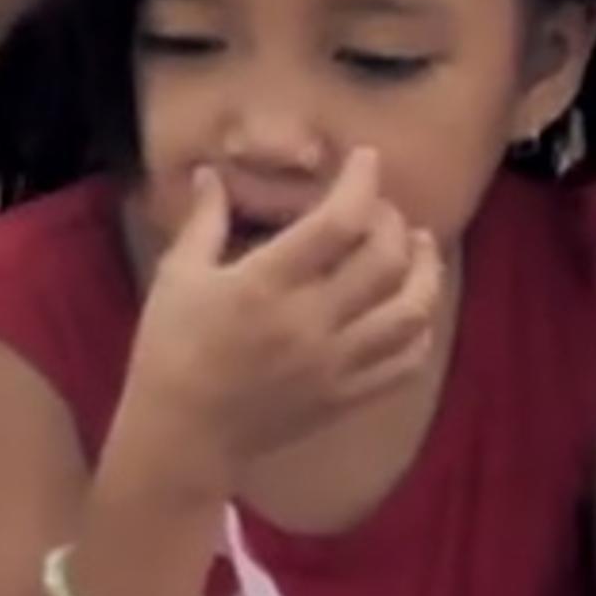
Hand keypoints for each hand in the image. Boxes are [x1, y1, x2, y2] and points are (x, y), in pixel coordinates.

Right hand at [127, 153, 442, 476]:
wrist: (182, 436)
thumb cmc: (170, 349)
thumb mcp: (177, 276)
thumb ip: (204, 221)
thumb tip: (213, 174)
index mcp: (265, 284)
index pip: (337, 222)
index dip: (362, 183)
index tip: (366, 159)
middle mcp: (310, 321)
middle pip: (385, 260)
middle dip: (392, 220)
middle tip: (379, 207)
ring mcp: (335, 364)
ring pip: (411, 312)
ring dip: (425, 271)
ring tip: (419, 247)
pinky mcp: (346, 397)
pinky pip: (406, 362)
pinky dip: (419, 329)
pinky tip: (411, 308)